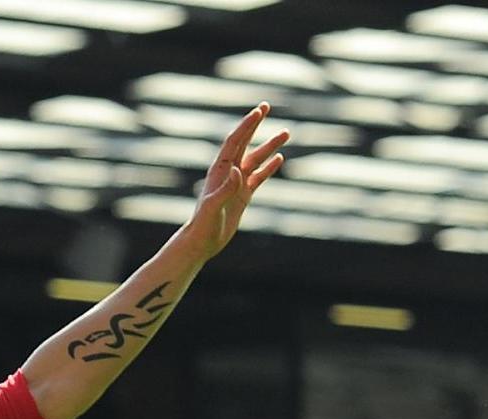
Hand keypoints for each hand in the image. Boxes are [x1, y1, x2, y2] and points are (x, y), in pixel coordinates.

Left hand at [179, 105, 290, 260]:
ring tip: (286, 133)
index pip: (235, 142)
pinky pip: (259, 177)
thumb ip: (225, 189)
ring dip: (270, 146)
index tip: (259, 111)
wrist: (201, 243)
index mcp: (219, 171)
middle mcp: (228, 173)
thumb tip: (237, 170)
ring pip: (256, 159)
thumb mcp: (213, 207)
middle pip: (244, 142)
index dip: (246, 125)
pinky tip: (280, 159)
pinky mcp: (242, 196)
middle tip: (267, 106)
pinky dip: (269, 167)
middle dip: (255, 124)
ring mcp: (236, 184)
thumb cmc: (203, 226)